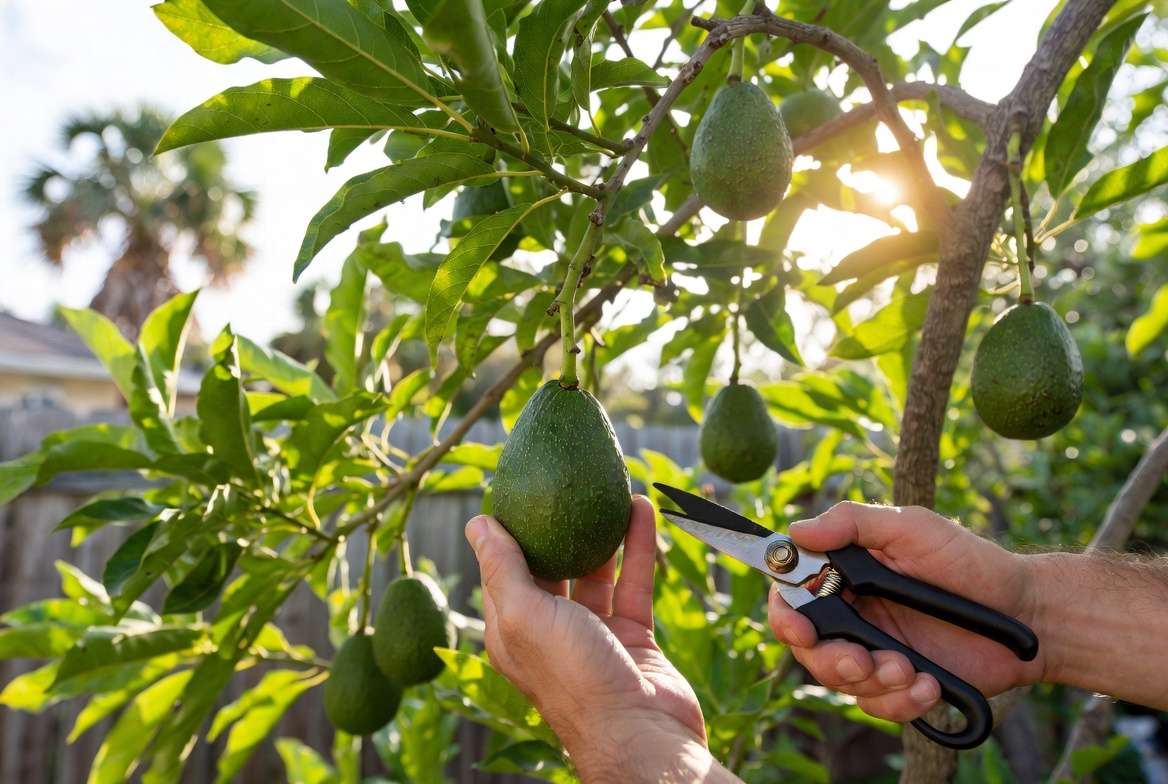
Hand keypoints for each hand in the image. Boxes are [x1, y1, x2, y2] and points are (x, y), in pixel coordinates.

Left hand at [466, 496, 730, 781]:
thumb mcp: (525, 616)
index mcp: (512, 632)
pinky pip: (632, 582)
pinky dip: (637, 547)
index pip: (501, 572)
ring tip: (607, 489)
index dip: (505, 532)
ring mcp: (593, 636)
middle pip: (549, 569)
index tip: (515, 488)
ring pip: (595, 572)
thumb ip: (502, 568)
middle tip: (564, 483)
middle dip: (555, 528)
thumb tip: (476, 522)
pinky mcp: (632, 636)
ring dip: (601, 533)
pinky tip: (640, 508)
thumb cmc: (574, 678)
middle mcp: (549, 633)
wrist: (642, 734)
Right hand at [768, 501, 1046, 722]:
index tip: (802, 630)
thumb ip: (853, 523)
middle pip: (808, 649)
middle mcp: (851, 613)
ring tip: (910, 671)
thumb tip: (797, 531)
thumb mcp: (912, 528)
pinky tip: (929, 686)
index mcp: (844, 574)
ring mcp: (875, 651)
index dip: (786, 618)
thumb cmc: (970, 561)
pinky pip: (878, 706)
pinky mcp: (900, 684)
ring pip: (841, 682)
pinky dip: (899, 702)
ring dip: (871, 682)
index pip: (792, 598)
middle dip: (830, 661)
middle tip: (861, 661)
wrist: (1027, 612)